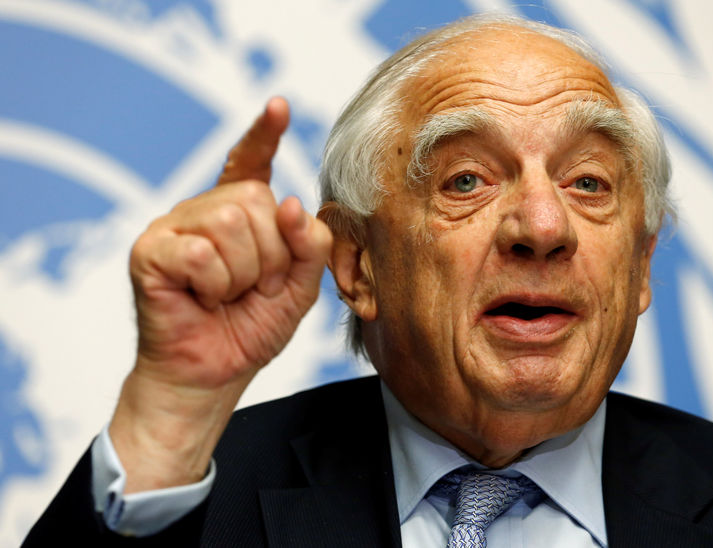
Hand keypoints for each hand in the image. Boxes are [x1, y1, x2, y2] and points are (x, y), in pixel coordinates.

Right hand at [109, 97, 332, 491]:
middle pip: (256, 200)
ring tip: (228, 294)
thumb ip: (309, 245)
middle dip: (271, 255)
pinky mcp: (150, 250)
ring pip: (231, 223)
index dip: (263, 134)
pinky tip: (202, 298)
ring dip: (244, 273)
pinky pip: (201, 252)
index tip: (279, 106)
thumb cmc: (251, 328)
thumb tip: (294, 203)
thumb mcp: (300, 286)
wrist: (214, 374)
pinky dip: (215, 285)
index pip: (250, 163)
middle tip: (255, 287)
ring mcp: (173, 226)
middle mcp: (204, 211)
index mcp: (238, 215)